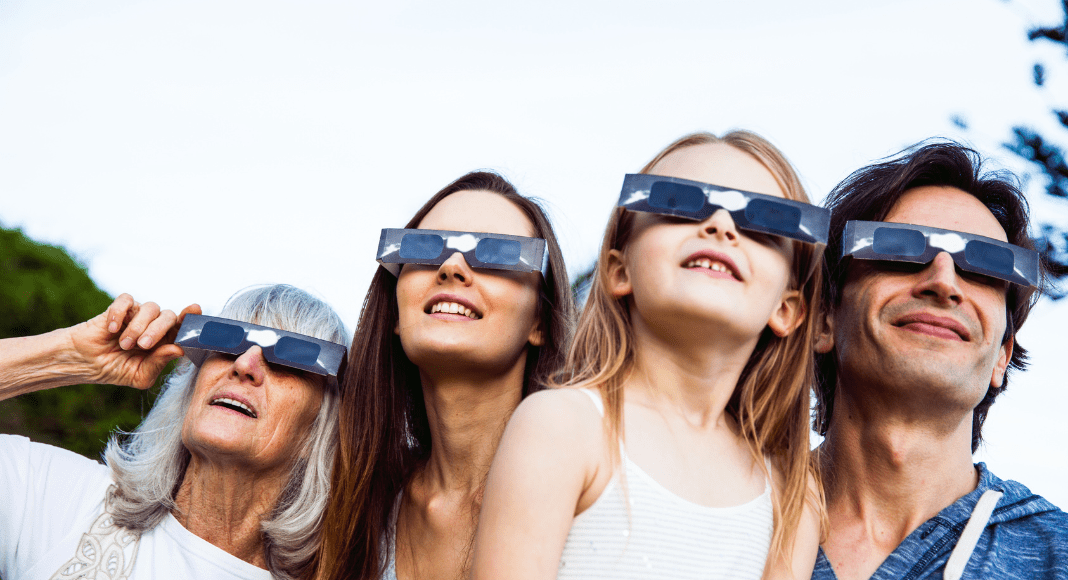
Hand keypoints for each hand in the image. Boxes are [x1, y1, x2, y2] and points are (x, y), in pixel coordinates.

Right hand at [67, 294, 201, 388]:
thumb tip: (178, 349)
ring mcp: (137, 315)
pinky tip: (112, 329)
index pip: (183, 327)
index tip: (195, 310)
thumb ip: (159, 363)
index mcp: (165, 341)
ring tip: (124, 345)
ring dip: (138, 327)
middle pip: (169, 316)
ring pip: (151, 308)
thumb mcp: (140, 375)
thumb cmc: (116, 370)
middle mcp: (155, 325)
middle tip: (143, 345)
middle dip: (158, 331)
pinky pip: (127, 300)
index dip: (191, 318)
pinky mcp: (119, 308)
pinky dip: (120, 314)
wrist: (86, 364)